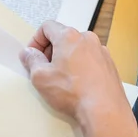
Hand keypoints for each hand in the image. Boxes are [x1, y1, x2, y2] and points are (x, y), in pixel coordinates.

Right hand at [19, 20, 137, 136]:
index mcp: (69, 36)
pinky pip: (90, 59)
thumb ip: (31, 60)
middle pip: (63, 37)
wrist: (103, 109)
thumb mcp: (41, 77)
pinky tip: (77, 84)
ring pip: (77, 49)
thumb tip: (28, 53)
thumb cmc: (73, 92)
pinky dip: (81, 66)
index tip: (33, 55)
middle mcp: (87, 39)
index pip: (47, 27)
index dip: (36, 40)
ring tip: (61, 79)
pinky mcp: (109, 64)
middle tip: (44, 69)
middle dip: (51, 50)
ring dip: (66, 59)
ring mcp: (100, 51)